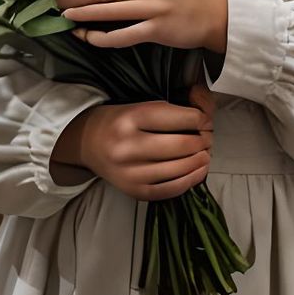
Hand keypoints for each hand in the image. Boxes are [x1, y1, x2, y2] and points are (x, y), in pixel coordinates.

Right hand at [56, 85, 214, 200]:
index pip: (181, 118)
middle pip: (182, 145)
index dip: (201, 119)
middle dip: (203, 141)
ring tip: (205, 153)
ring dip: (201, 160)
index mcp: (132, 117)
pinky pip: (170, 189)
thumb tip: (206, 112)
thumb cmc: (120, 121)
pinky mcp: (133, 190)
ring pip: (180, 169)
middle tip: (207, 138)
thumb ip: (176, 106)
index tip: (205, 120)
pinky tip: (199, 170)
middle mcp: (128, 146)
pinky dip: (190, 180)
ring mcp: (130, 172)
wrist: (87, 143)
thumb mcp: (142, 104)